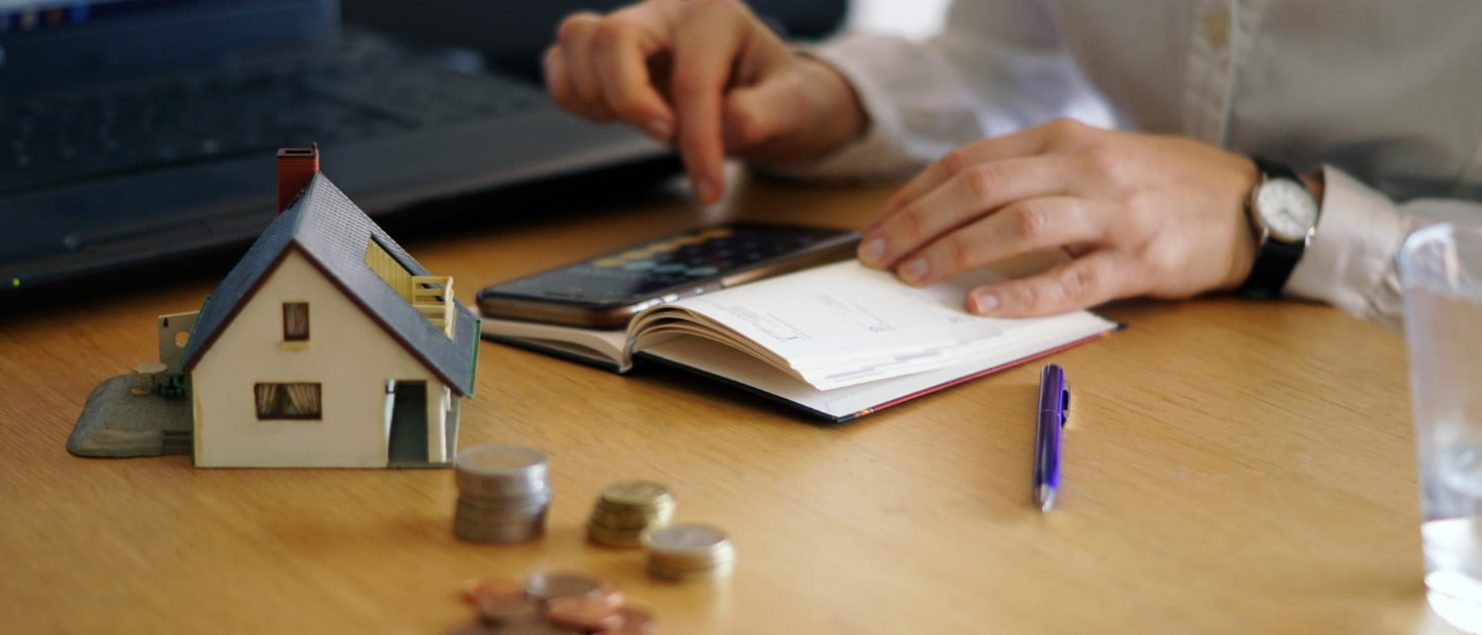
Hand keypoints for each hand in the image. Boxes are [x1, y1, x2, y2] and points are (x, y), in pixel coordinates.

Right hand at [544, 0, 866, 203]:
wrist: (767, 92)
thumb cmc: (778, 94)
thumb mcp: (797, 104)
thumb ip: (768, 113)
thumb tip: (729, 123)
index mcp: (716, 15)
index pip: (692, 79)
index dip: (697, 140)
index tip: (708, 189)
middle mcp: (667, 11)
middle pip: (614, 38)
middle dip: (630, 101)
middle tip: (663, 137)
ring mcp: (632, 26)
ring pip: (578, 38)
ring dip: (596, 94)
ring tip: (640, 122)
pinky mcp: (605, 50)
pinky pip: (559, 57)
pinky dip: (571, 93)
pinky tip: (609, 115)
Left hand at [857, 119, 1260, 316]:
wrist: (1248, 203)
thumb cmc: (1156, 186)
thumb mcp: (1089, 161)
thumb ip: (1029, 177)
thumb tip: (948, 214)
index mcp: (1061, 139)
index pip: (967, 162)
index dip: (914, 196)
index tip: (878, 227)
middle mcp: (1083, 166)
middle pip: (980, 187)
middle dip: (917, 223)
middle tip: (877, 256)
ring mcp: (1113, 212)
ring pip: (1018, 224)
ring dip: (956, 251)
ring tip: (914, 277)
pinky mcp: (1139, 258)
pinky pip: (1071, 278)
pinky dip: (1021, 292)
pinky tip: (981, 305)